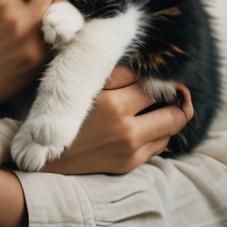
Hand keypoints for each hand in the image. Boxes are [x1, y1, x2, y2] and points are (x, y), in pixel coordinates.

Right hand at [42, 65, 193, 174]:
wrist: (47, 154)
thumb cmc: (63, 112)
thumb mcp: (85, 86)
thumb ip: (114, 73)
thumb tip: (141, 62)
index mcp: (114, 103)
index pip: (152, 84)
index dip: (162, 75)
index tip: (166, 70)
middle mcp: (127, 128)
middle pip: (173, 109)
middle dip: (179, 97)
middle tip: (179, 88)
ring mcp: (131, 149)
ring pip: (170, 128)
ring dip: (172, 115)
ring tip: (167, 104)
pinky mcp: (130, 164)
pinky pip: (159, 145)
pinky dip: (160, 132)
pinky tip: (152, 123)